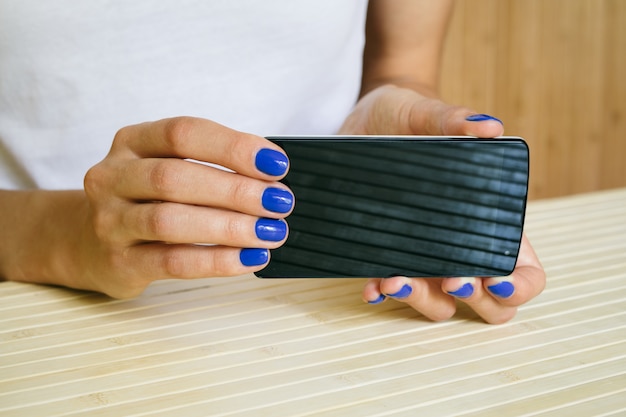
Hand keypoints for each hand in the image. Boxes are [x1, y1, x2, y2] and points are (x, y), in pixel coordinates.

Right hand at [79, 117, 292, 297]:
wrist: (90, 243)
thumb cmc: (148, 199)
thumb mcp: (169, 168)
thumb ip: (212, 166)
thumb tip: (273, 180)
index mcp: (132, 142)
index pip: (183, 133)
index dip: (233, 147)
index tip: (276, 164)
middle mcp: (113, 176)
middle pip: (176, 178)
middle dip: (236, 190)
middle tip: (279, 202)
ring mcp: (110, 221)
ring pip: (171, 220)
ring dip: (230, 226)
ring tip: (270, 232)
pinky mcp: (120, 262)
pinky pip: (173, 262)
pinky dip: (217, 260)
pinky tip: (250, 258)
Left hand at [341, 85, 545, 322]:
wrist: (363, 121)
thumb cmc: (406, 116)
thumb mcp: (426, 113)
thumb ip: (454, 119)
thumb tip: (489, 127)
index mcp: (488, 219)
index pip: (523, 268)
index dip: (519, 285)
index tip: (496, 278)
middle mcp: (461, 244)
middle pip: (487, 299)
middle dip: (474, 300)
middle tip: (452, 280)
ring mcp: (425, 254)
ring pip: (439, 303)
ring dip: (421, 300)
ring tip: (396, 280)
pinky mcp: (387, 253)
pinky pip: (390, 288)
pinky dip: (381, 293)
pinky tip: (371, 287)